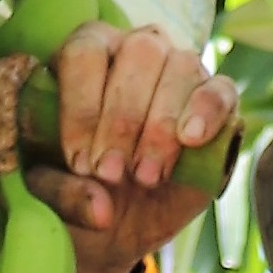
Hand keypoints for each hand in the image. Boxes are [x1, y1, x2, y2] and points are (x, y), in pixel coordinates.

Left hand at [29, 21, 235, 272]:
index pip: (86, 53)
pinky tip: (190, 140)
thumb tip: (100, 204)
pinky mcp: (218, 101)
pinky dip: (207, 111)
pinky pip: (221, 90)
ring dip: (161, 125)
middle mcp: (136, 49)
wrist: (117, 223)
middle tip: (111, 173)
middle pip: (139, 52)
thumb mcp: (52, 193)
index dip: (82, 107)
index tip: (80, 162)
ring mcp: (180, 70)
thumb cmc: (77, 189)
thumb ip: (62, 192)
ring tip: (145, 176)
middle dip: (122, 119)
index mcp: (86, 53)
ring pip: (181, 67)